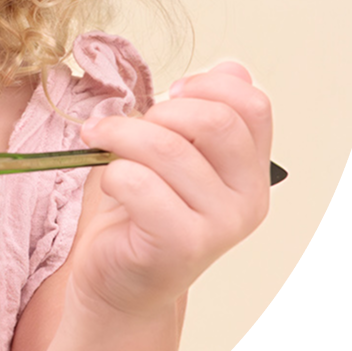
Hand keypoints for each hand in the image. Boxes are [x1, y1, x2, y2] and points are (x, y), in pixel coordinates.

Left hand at [71, 62, 272, 320]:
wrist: (117, 283)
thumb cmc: (138, 212)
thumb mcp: (171, 153)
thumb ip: (200, 113)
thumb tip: (231, 67)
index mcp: (250, 170)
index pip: (252, 103)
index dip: (205, 85)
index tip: (168, 96)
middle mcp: (248, 199)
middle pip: (215, 119)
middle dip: (160, 111)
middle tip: (127, 126)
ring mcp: (220, 225)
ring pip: (168, 147)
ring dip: (120, 135)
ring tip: (98, 142)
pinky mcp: (182, 245)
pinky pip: (139, 182)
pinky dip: (112, 172)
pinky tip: (109, 184)